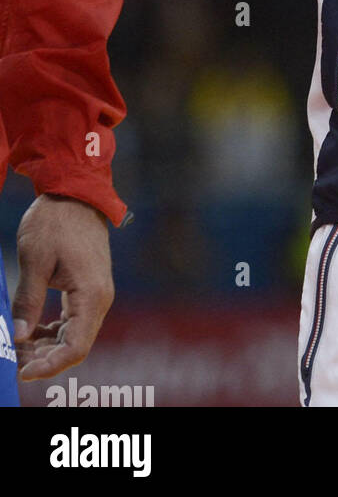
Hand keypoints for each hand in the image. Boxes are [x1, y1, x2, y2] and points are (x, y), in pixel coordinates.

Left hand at [11, 195, 114, 381]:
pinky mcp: (90, 289)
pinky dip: (52, 333)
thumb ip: (27, 301)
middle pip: (75, 346)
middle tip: (12, 359)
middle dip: (43, 360)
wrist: (76, 193)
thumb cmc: (55, 221)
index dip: (49, 366)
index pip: (76, 348)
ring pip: (74, 336)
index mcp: (91, 294)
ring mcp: (97, 294)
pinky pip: (74, 322)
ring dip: (46, 348)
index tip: (21, 371)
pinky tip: (30, 331)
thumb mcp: (35, 260)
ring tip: (16, 347)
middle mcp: (100, 298)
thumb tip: (18, 337)